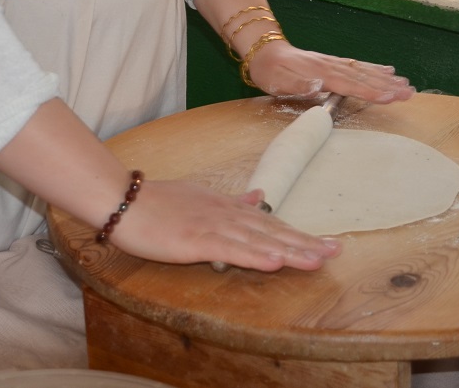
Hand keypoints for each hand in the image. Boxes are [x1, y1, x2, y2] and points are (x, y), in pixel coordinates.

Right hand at [106, 177, 340, 271]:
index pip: (268, 223)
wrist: (122, 199)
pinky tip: (275, 262)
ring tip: (317, 259)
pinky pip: (231, 250)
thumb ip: (231, 201)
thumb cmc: (156, 202)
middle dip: (304, 243)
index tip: (326, 243)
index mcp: (225, 207)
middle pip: (271, 231)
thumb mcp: (199, 197)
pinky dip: (255, 256)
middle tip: (336, 252)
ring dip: (290, 251)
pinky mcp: (196, 241)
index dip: (298, 234)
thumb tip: (259, 196)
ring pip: (258, 241)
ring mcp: (212, 227)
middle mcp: (225, 215)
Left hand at [247, 41, 415, 103]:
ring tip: (406, 85)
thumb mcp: (277, 81)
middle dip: (387, 86)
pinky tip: (388, 71)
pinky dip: (374, 69)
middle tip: (409, 93)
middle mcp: (331, 67)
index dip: (370, 92)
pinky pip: (358, 66)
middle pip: (363, 78)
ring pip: (364, 72)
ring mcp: (333, 64)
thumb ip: (298, 85)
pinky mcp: (333, 63)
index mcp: (320, 74)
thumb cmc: (270, 71)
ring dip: (385, 79)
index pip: (350, 85)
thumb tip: (319, 85)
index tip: (390, 96)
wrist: (264, 51)